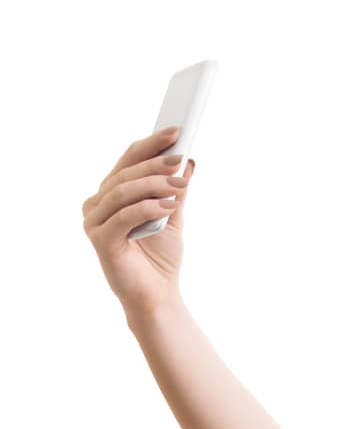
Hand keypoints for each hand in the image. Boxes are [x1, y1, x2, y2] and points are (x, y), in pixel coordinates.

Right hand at [82, 127, 195, 320]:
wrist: (157, 297)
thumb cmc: (161, 259)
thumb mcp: (172, 216)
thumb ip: (174, 189)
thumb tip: (186, 159)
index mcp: (111, 194)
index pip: (129, 160)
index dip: (151, 144)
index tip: (176, 131)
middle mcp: (97, 204)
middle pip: (125, 173)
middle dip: (155, 164)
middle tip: (180, 158)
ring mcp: (95, 221)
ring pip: (123, 191)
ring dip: (153, 185)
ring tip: (179, 184)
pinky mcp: (100, 240)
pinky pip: (124, 216)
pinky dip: (148, 208)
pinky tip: (169, 206)